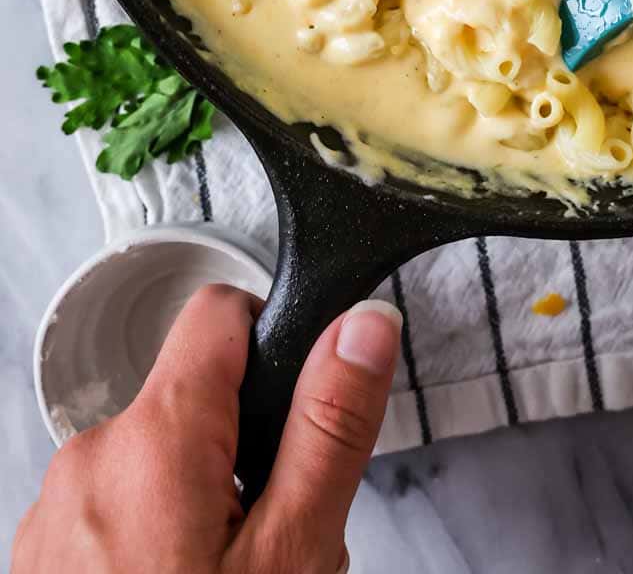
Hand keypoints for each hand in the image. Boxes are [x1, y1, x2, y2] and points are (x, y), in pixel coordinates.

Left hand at [14, 283, 401, 573]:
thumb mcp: (293, 555)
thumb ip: (328, 426)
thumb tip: (362, 327)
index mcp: (153, 438)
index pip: (220, 311)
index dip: (276, 339)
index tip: (304, 402)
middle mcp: (89, 461)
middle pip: (194, 398)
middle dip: (246, 450)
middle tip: (274, 542)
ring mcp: (55, 517)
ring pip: (157, 463)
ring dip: (201, 503)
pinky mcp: (43, 564)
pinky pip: (115, 515)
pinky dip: (155, 545)